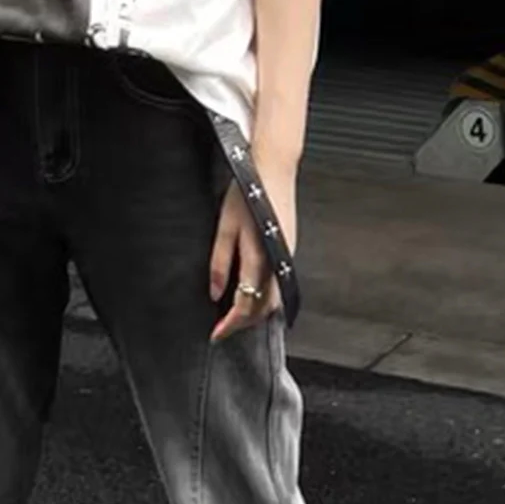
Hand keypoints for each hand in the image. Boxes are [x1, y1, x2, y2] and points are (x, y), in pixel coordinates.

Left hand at [208, 157, 297, 343]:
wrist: (274, 169)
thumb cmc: (248, 192)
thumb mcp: (224, 227)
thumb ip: (220, 263)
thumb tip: (214, 293)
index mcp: (259, 258)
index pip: (245, 305)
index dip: (230, 325)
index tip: (216, 334)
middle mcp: (278, 262)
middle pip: (263, 309)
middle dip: (243, 324)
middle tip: (223, 328)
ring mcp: (287, 258)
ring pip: (274, 300)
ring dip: (255, 313)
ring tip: (234, 316)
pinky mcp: (290, 252)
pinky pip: (279, 286)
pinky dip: (264, 299)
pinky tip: (251, 295)